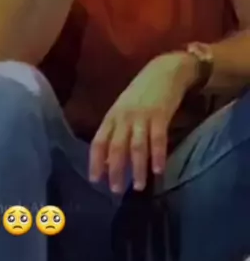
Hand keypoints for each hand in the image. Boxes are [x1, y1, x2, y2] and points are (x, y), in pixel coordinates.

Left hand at [89, 53, 197, 193]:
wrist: (166, 70)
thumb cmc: (143, 93)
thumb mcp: (124, 109)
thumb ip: (117, 132)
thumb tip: (111, 161)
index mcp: (112, 116)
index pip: (98, 142)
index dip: (96, 162)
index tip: (95, 180)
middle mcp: (124, 117)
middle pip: (116, 147)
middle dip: (115, 170)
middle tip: (116, 190)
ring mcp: (142, 116)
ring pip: (136, 146)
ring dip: (136, 168)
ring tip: (138, 186)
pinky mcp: (160, 114)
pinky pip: (158, 139)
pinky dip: (157, 155)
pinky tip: (158, 170)